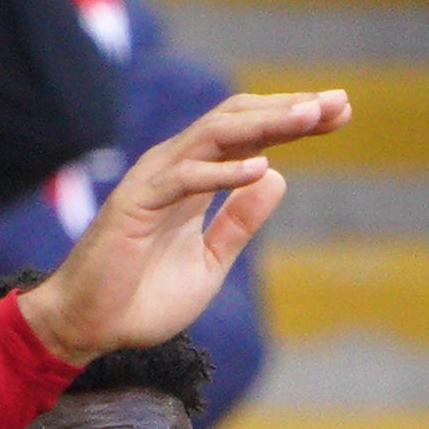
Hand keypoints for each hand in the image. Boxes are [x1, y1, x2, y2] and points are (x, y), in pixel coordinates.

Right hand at [23, 89, 350, 366]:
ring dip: (265, 125)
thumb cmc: (143, 296)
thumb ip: (239, 222)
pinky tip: (261, 167)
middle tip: (337, 103)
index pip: (250, 136)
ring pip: (215, 136)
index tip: (338, 113)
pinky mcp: (137, 204)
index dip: (292, 123)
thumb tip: (276, 177)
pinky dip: (222, 172)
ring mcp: (155, 182)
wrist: (90, 325)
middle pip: (238, 121)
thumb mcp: (210, 261)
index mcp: (195, 179)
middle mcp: (175, 168)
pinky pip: (185, 178)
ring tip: (309, 118)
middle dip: (289, 110)